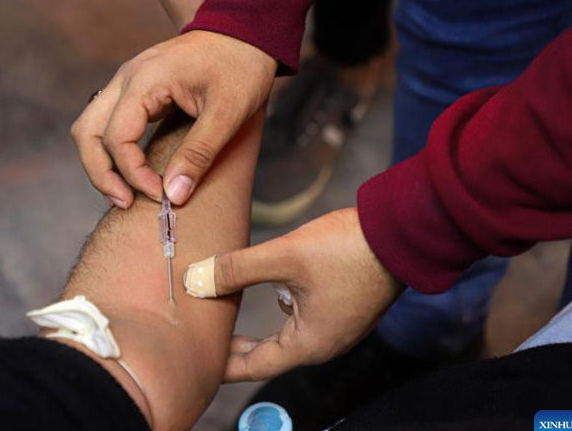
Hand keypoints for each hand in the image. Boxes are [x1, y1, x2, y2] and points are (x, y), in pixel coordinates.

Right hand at [71, 30, 276, 207]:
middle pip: (86, 133)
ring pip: (89, 128)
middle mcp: (126, 78)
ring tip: (124, 194)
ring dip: (100, 163)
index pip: (117, 138)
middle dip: (101, 174)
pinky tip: (131, 172)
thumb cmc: (241, 67)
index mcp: (145, 80)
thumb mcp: (228, 113)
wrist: (246, 32)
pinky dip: (110, 150)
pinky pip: (106, 123)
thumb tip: (173, 196)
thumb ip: (198, 154)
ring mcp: (127, 81)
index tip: (161, 195)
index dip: (133, 174)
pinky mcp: (135, 89)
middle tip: (126, 204)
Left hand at [191, 208, 404, 381]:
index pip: (254, 366)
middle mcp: (325, 343)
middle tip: (204, 340)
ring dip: (260, 326)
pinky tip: (270, 287)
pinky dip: (281, 307)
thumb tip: (195, 281)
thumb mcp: (283, 256)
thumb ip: (236, 270)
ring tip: (229, 312)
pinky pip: (304, 316)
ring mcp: (338, 326)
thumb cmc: (347, 249)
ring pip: (287, 334)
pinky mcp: (345, 307)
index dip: (222, 365)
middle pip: (269, 354)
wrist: (402, 232)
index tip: (198, 364)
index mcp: (309, 344)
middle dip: (236, 346)